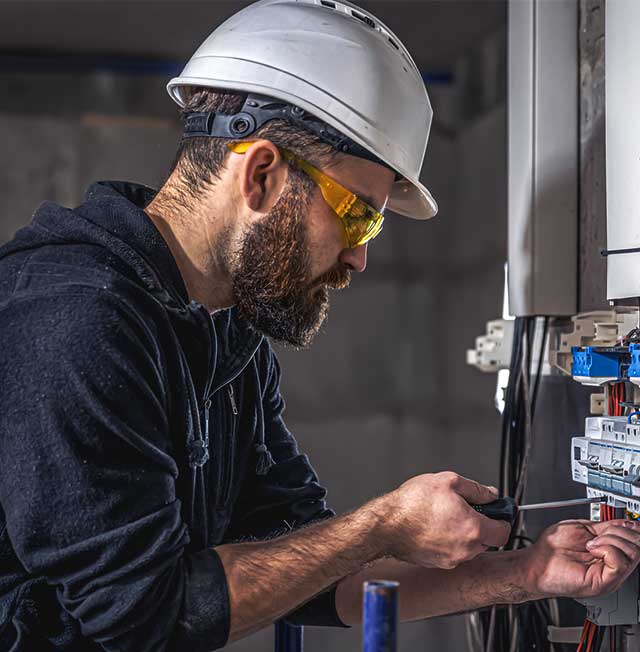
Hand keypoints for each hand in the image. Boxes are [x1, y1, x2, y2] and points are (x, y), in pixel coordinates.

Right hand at [381, 471, 510, 568]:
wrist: (387, 525)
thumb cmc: (413, 503)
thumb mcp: (448, 481)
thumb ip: (476, 489)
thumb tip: (491, 493)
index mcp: (473, 528)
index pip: (504, 532)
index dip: (502, 519)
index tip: (496, 512)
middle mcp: (465, 549)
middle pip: (487, 541)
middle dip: (482, 525)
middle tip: (466, 508)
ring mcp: (451, 559)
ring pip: (469, 548)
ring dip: (465, 534)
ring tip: (445, 515)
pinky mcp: (437, 563)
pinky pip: (453, 553)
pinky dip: (449, 541)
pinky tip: (434, 526)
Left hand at [525, 519, 639, 598]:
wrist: (537, 562)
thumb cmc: (553, 548)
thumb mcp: (584, 529)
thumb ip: (606, 527)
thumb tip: (626, 522)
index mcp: (610, 552)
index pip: (635, 540)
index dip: (630, 526)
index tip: (622, 522)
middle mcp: (614, 565)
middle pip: (638, 546)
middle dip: (620, 531)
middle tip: (599, 534)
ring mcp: (611, 575)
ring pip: (632, 553)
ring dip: (610, 540)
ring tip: (592, 543)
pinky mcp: (605, 582)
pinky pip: (620, 562)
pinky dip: (607, 549)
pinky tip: (592, 549)